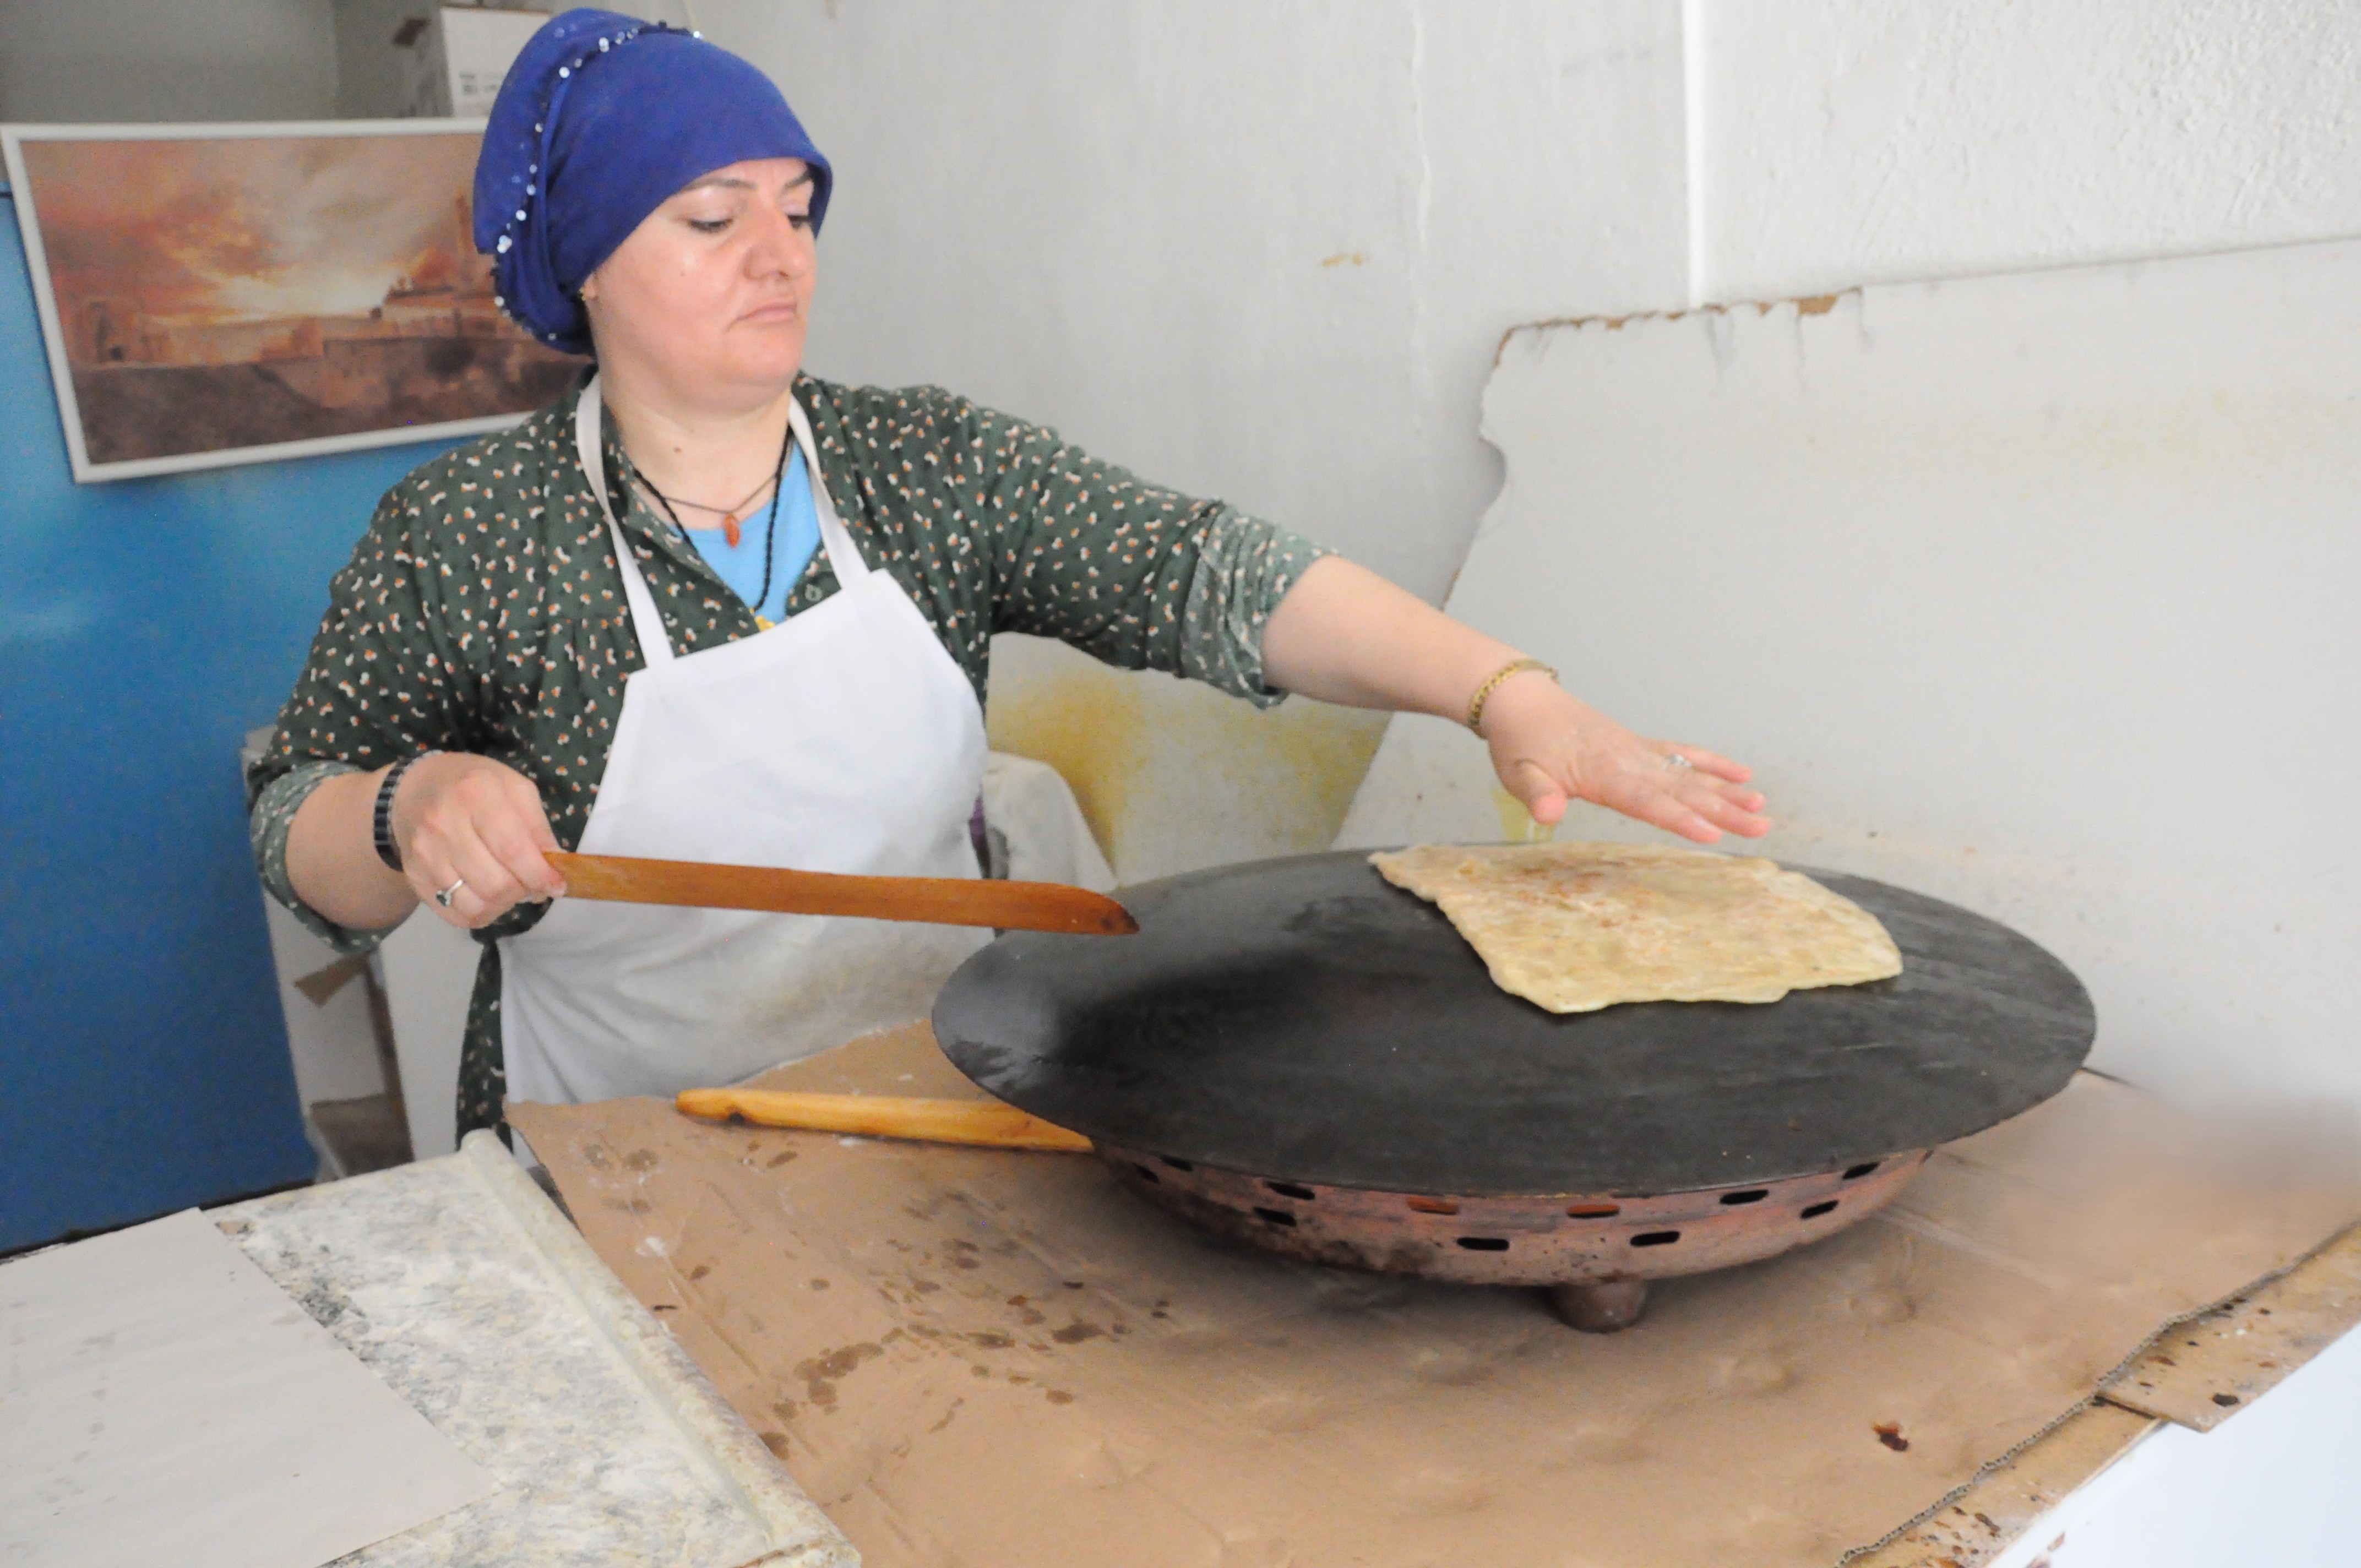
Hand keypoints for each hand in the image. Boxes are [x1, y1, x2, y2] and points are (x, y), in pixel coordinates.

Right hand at [390, 753, 566, 928]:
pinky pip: (454, 914)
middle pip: (495, 884)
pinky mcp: (415, 876)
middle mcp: (444, 825)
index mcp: (475, 794)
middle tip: (532, 884)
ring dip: (503, 906)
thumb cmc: (474, 785)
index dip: (540, 875)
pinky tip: (487, 897)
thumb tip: (556, 866)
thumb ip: (538, 826)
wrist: (415, 788)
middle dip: (524, 891)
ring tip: (510, 889)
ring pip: (475, 905)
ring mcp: (425, 854)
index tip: (557, 885)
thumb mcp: (514, 788)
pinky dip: (480, 914)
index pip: (512, 849)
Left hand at [1479, 672, 1768, 843]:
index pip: (1647, 800)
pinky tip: (1741, 775)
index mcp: (1602, 772)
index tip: (1713, 834)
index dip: (1680, 819)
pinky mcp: (1639, 745)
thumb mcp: (1518, 773)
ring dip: (1727, 792)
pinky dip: (1712, 763)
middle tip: (1761, 828)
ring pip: (1690, 774)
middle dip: (1723, 810)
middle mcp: (1629, 760)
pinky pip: (1682, 754)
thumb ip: (1538, 795)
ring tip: (1762, 809)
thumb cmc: (1519, 742)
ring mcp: (1638, 750)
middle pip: (1682, 789)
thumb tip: (1550, 814)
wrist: (1520, 700)